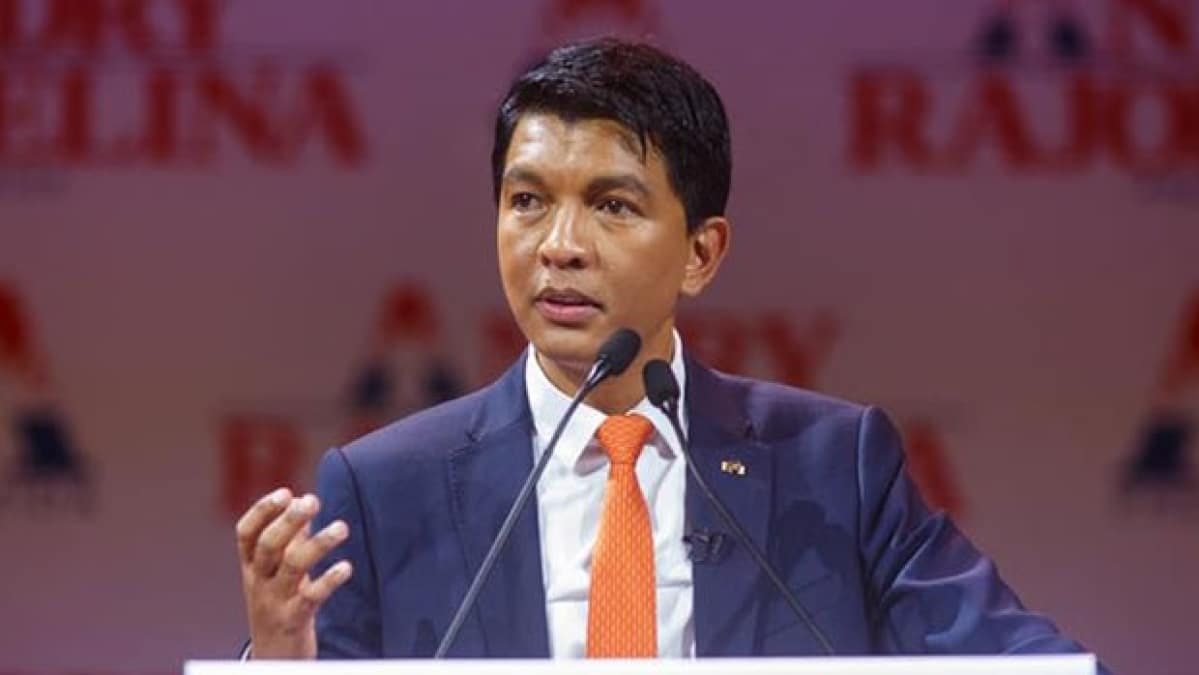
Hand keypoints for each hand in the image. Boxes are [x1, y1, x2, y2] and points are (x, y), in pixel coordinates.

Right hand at [235, 488, 352, 658]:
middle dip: (289, 521)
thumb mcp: (275, 572)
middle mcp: (258, 581)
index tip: (286, 492)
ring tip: (342, 527)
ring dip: (319, 544)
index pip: (246, 534)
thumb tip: (301, 501)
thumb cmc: (277, 604)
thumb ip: (289, 538)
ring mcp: (274, 601)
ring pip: (292, 567)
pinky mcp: (294, 619)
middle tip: (313, 500)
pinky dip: (329, 580)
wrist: (273, 657)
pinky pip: (311, 597)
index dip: (262, 511)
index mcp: (251, 566)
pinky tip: (345, 567)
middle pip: (268, 546)